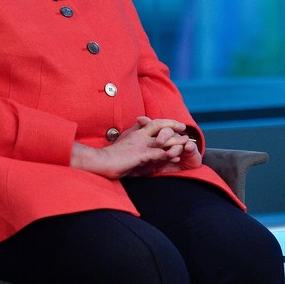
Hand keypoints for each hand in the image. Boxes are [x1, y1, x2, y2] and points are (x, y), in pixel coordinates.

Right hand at [71, 117, 200, 178]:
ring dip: (174, 141)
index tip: (176, 124)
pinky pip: (156, 153)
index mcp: (136, 133)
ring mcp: (139, 145)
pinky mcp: (139, 155)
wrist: (98, 162)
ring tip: (186, 142)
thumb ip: (137, 148)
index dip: (166, 122)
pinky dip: (167, 154)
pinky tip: (175, 156)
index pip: (154, 123)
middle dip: (173, 126)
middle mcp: (139, 136)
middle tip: (184, 128)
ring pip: (161, 139)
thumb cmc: (110, 158)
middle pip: (159, 126)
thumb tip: (146, 153)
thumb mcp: (125, 150)